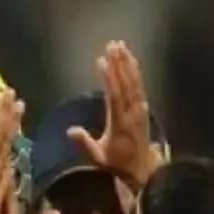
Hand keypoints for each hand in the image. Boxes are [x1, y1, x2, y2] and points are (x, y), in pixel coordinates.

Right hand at [66, 41, 162, 191]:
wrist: (141, 168)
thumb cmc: (116, 163)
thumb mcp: (98, 157)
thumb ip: (85, 143)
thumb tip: (70, 130)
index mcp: (119, 122)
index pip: (113, 95)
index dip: (108, 78)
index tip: (101, 61)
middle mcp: (132, 112)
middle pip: (125, 84)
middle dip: (119, 63)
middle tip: (112, 45)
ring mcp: (139, 109)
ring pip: (134, 82)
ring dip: (128, 63)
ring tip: (121, 46)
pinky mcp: (143, 108)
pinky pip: (140, 86)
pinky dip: (135, 72)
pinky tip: (131, 61)